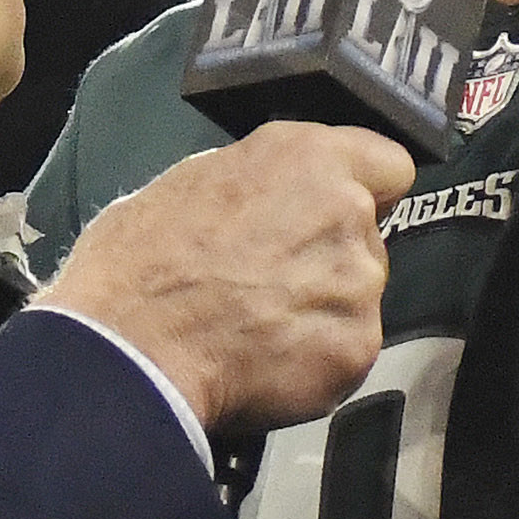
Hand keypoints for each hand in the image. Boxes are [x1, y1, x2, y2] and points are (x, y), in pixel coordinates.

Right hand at [41, 121, 405, 432]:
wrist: (131, 349)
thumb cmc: (139, 261)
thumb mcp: (191, 182)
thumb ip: (257, 182)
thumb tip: (268, 199)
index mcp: (306, 156)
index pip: (388, 165)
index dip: (364, 192)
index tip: (329, 215)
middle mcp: (346, 209)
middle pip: (368, 236)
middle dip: (330, 257)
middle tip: (272, 282)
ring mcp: (359, 282)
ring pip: (359, 296)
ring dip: (323, 310)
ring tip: (261, 329)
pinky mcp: (358, 346)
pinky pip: (348, 349)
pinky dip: (317, 360)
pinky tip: (267, 362)